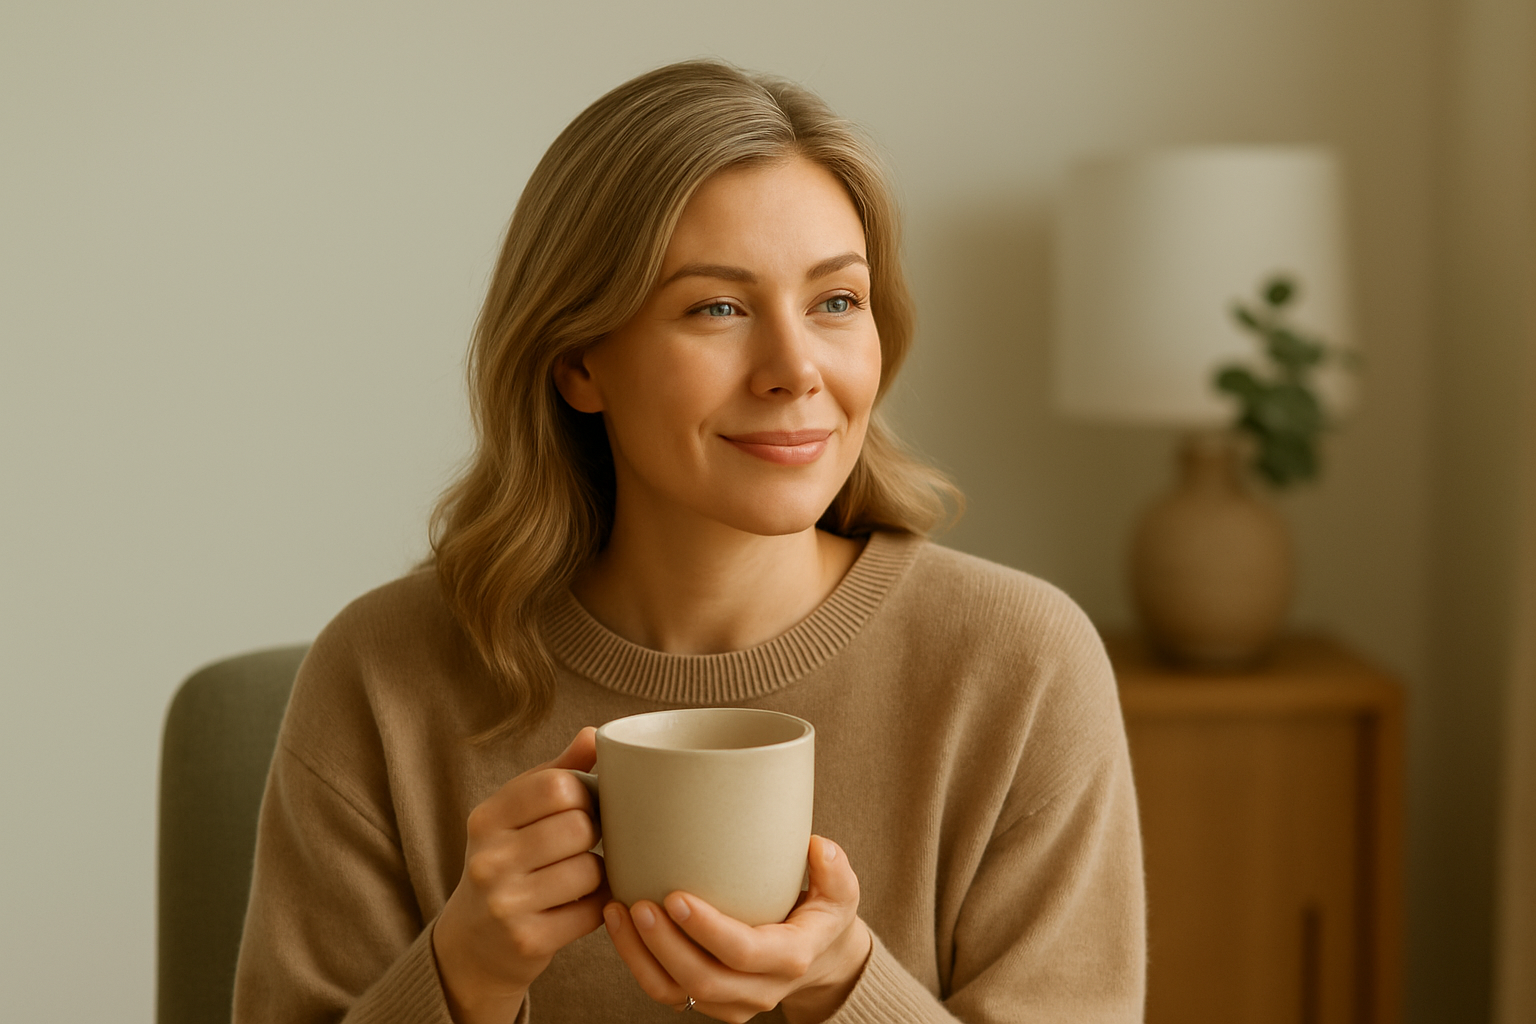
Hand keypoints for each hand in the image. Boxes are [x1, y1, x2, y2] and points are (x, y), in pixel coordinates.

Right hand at [432, 728, 606, 1023]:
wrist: (474, 942)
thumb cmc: (508, 863)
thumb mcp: (517, 815)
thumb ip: (556, 773)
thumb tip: (593, 734)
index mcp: (486, 818)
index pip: (558, 785)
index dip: (585, 793)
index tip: (583, 806)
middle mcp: (488, 859)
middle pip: (579, 827)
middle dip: (594, 834)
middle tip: (585, 843)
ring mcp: (504, 903)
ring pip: (589, 869)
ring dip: (597, 873)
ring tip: (580, 875)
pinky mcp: (527, 941)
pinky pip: (592, 911)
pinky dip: (597, 905)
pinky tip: (580, 903)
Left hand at [602, 835, 872, 1023]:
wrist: (821, 959)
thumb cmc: (824, 913)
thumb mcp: (841, 891)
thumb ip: (834, 870)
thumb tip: (817, 846)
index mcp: (791, 958)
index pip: (743, 952)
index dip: (707, 929)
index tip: (676, 896)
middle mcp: (760, 989)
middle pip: (702, 979)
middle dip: (663, 946)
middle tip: (636, 904)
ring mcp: (732, 1002)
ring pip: (676, 993)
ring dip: (641, 957)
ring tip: (617, 912)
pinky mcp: (709, 1003)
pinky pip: (667, 992)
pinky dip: (639, 964)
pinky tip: (620, 927)